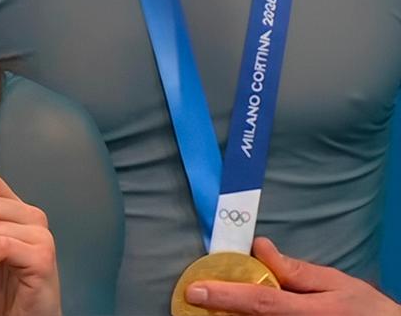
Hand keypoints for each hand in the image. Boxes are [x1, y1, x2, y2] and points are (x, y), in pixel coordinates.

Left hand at [185, 237, 400, 315]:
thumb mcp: (335, 282)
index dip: (225, 296)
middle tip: (195, 295)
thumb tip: (259, 248)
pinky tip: (230, 311)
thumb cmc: (362, 308)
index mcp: (307, 313)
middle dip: (218, 308)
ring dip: (228, 315)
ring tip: (211, 304)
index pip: (259, 302)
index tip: (195, 289)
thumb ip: (295, 270)